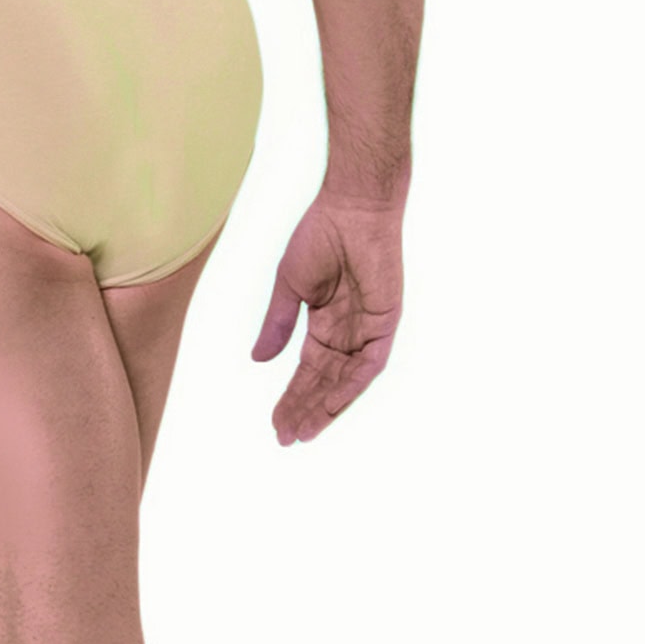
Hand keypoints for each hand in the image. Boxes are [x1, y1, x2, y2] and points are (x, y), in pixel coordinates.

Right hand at [251, 190, 403, 444]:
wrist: (350, 208)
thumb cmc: (321, 235)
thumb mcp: (290, 286)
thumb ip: (278, 324)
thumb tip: (258, 360)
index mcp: (326, 323)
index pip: (308, 370)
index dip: (292, 396)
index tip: (276, 422)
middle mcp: (348, 333)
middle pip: (325, 382)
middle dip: (305, 409)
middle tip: (285, 435)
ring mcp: (368, 330)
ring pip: (346, 380)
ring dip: (325, 406)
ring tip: (303, 429)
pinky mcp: (385, 323)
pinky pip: (369, 364)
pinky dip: (350, 386)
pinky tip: (330, 404)